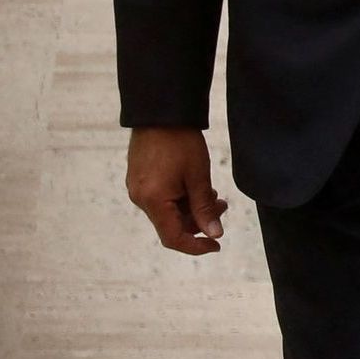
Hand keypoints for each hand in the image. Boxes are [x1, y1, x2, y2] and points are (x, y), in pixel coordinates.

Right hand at [126, 126, 227, 255]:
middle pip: (172, 224)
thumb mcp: (198, 176)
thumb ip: (204, 209)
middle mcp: (140, 199)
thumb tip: (214, 234)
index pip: (173, 238)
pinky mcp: (139, 180)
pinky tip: (197, 186)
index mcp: (152, 201)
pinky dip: (180, 198)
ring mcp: (137, 189)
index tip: (217, 244)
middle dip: (199, 220)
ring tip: (213, 193)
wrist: (161, 112)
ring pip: (168, 212)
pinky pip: (161, 199)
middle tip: (222, 206)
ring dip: (192, 208)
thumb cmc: (181, 142)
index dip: (196, 246)